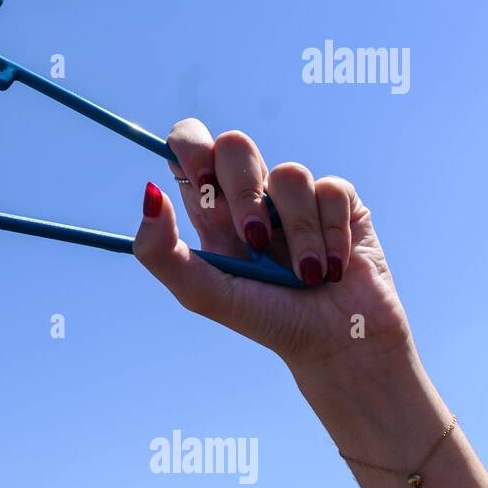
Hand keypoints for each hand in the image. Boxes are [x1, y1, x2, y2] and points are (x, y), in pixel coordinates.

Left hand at [133, 119, 413, 392]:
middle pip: (234, 143)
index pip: (187, 145)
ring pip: (289, 172)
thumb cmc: (265, 318)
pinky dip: (330, 235)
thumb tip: (149, 193)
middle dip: (243, 192)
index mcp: (210, 208)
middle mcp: (250, 194)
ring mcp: (294, 195)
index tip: (202, 179)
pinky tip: (333, 267)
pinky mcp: (338, 200)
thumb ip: (160, 251)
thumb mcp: (202, 294)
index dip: (191, 146)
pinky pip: (331, 189)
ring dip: (296, 233)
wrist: (336, 343)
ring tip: (304, 275)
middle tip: (252, 239)